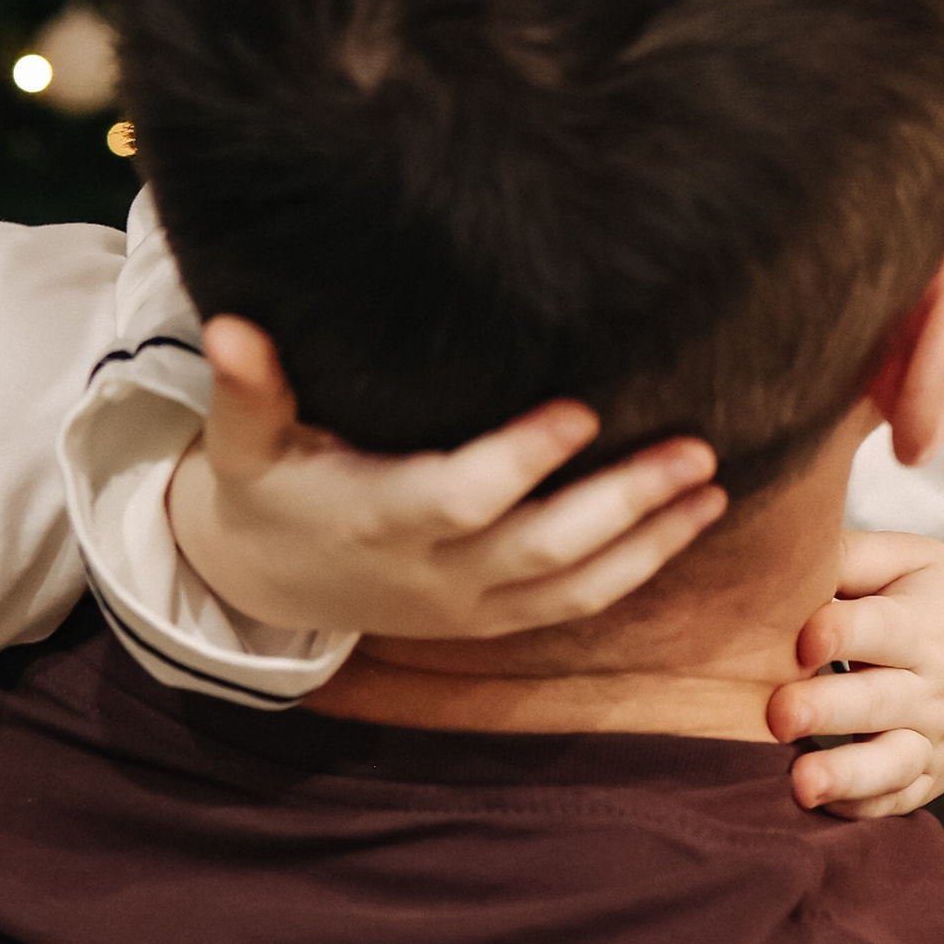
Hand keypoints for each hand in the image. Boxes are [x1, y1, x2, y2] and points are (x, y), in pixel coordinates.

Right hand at [166, 317, 725, 640]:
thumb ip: (247, 387)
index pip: (463, 494)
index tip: (583, 410)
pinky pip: (578, 603)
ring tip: (713, 484)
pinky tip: (693, 519)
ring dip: (653, 540)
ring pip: (576, 585)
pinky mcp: (495, 618)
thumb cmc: (266, 488)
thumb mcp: (242, 442)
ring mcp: (471, 605)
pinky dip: (639, 567)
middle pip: (544, 546)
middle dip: (624, 502)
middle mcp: (435, 573)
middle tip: (695, 448)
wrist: (266, 585)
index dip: (523, 459)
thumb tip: (230, 326)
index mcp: (379, 519)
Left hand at [766, 535, 943, 817]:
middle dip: (825, 711)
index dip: (837, 633)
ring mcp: (934, 738)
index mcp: (918, 626)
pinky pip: (899, 799)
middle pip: (875, 702)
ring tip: (802, 783)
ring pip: (891, 765)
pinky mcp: (935, 774)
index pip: (877, 629)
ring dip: (846, 777)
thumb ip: (848, 557)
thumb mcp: (911, 557)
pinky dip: (861, 807)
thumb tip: (783, 563)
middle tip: (778, 715)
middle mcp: (929, 688)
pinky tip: (819, 804)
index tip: (803, 639)